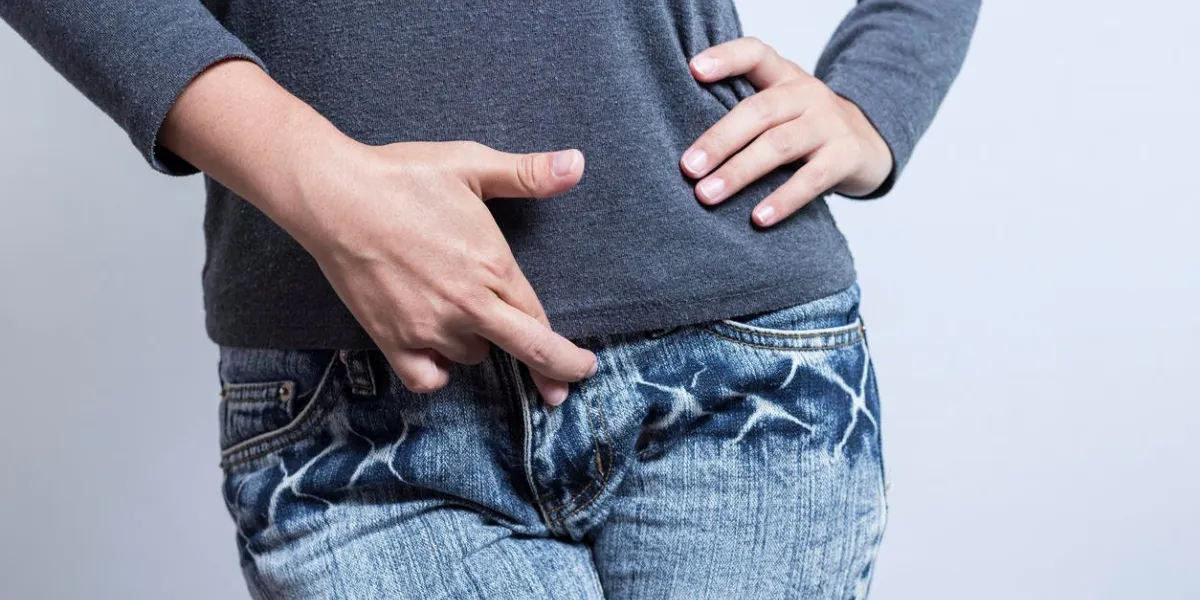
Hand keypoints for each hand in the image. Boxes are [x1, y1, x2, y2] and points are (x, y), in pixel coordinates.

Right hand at [158, 61, 595, 403]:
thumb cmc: (403, 176)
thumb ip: (529, 174)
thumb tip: (578, 164)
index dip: (566, 350)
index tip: (582, 363)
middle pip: (525, 352)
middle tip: (559, 392)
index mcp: (494, 268)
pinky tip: (437, 352)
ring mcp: (428, 328)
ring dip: (476, 342)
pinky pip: (426, 377)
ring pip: (471, 356)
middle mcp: (467, 306)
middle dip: (552, 374)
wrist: (334, 195)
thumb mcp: (472, 165)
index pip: (542, 322)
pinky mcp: (392, 339)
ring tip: (463, 314)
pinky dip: (436, 370)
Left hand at [681, 37, 893, 226]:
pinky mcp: (846, 156)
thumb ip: (746, 113)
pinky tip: (759, 218)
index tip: (694, 69)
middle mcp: (807, 94)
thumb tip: (688, 151)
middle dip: (719, 140)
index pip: (756, 54)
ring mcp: (829, 124)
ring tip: (708, 195)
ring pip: (779, 146)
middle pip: (759, 111)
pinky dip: (783, 199)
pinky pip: (811, 179)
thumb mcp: (782, 108)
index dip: (726, 58)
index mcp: (785, 77)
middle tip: (688, 168)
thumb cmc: (806, 127)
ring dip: (740, 172)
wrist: (869, 144)